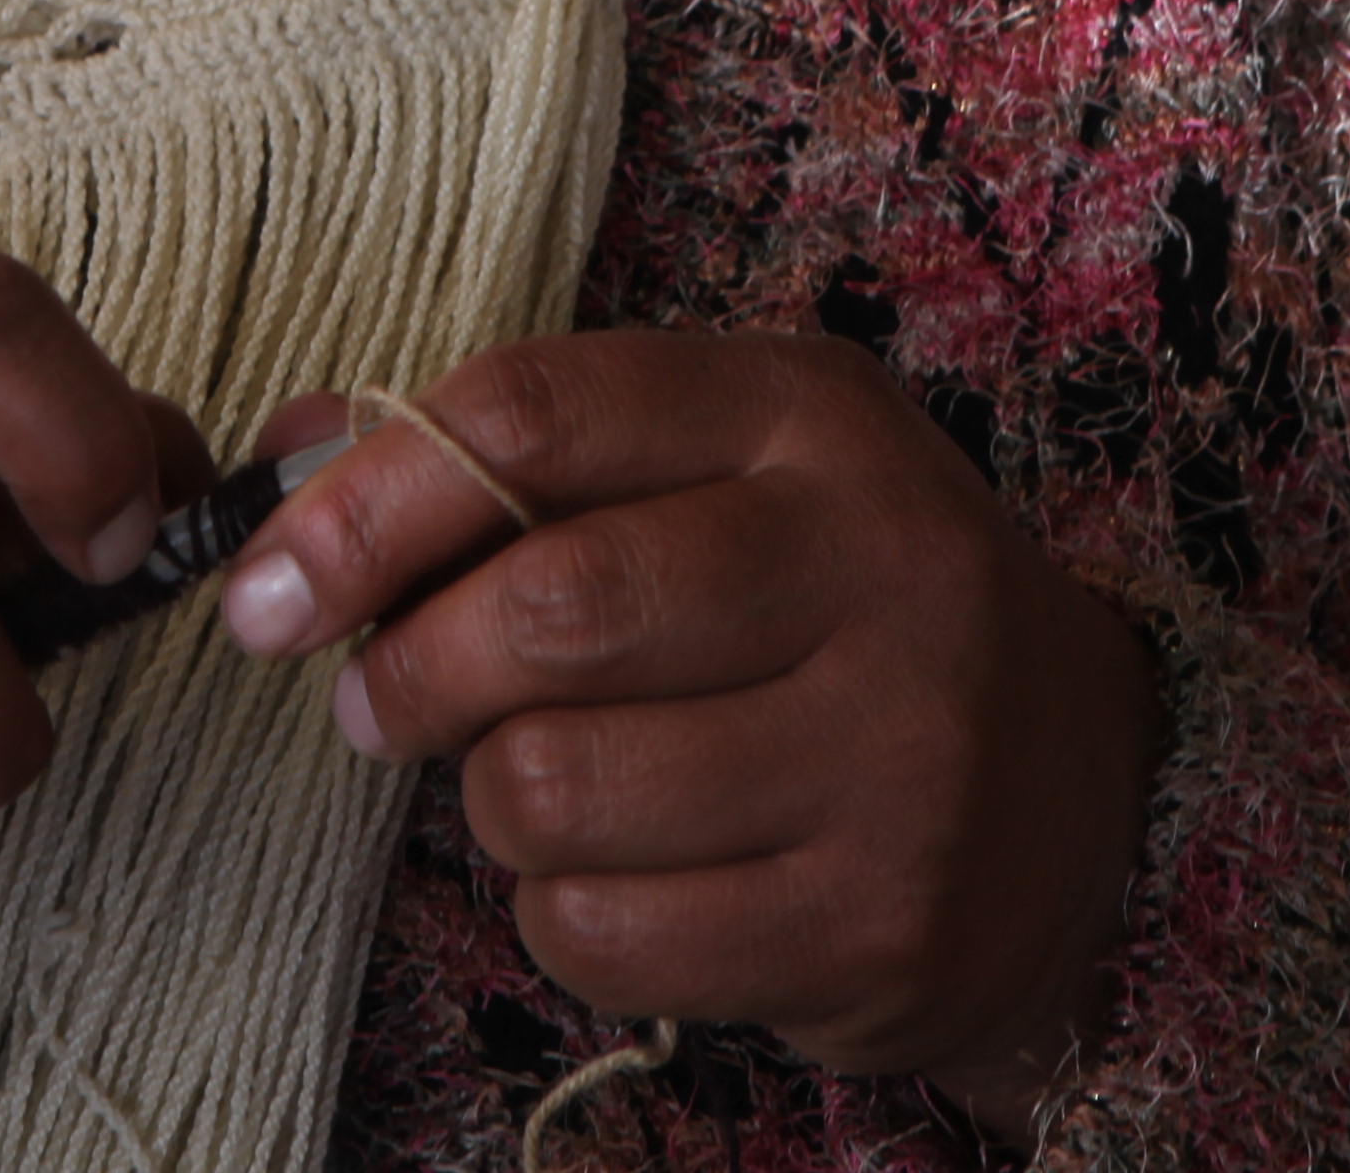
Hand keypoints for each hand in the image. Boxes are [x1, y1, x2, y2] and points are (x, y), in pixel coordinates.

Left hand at [213, 332, 1158, 1136]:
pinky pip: (607, 935)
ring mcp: (900, 753)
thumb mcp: (707, 471)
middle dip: (409, 669)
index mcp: (809, 415)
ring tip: (544, 783)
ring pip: (556, 788)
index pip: (536, 415)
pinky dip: (562, 916)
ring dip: (494, 801)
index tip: (268, 583)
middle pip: (547, 608)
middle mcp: (878, 563)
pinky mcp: (882, 923)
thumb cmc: (830, 604)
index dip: (365, 504)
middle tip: (378, 699)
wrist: (1081, 788)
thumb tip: (277, 466)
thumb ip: (503, 456)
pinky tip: (625, 878)